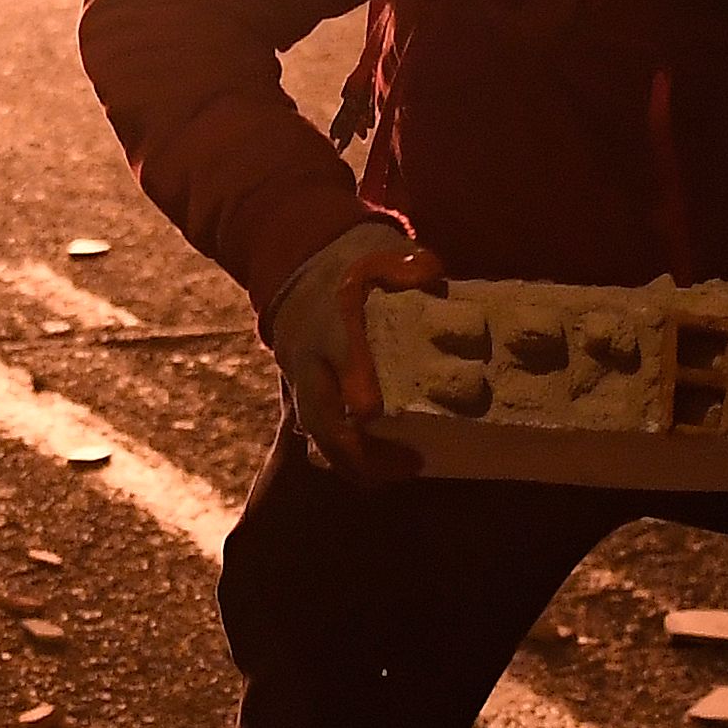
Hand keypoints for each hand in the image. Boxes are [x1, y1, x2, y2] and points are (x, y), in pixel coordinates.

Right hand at [266, 218, 444, 483]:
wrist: (295, 261)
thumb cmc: (352, 261)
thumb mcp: (379, 252)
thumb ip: (407, 266)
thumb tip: (431, 274)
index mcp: (330, 321)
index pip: (337, 356)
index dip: (352, 387)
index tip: (371, 411)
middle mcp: (310, 357)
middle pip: (321, 416)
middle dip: (357, 451)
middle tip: (409, 465)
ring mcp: (302, 379)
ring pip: (317, 434)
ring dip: (354, 463)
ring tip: (397, 475)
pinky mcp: (303, 392)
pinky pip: (319, 433)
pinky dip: (346, 456)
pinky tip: (378, 472)